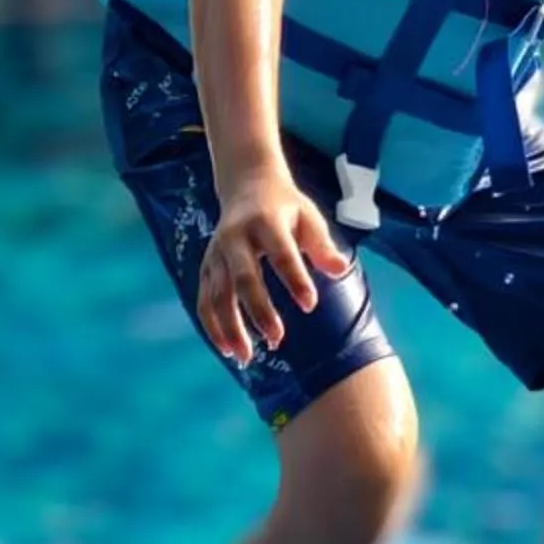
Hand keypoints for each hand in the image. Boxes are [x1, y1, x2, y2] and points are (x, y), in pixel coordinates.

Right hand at [199, 166, 354, 366]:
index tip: (310, 305)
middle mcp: (235, 238)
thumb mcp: (309, 217)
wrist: (246, 186)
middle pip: (244, 278)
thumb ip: (322, 245)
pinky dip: (212, 326)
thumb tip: (339, 271)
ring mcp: (216, 253)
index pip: (281, 253)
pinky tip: (226, 349)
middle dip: (258, 310)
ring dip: (230, 327)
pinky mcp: (206, 267)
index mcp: (265, 222)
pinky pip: (204, 300)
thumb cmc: (285, 207)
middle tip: (277, 339)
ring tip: (246, 357)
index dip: (295, 279)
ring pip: (218, 294)